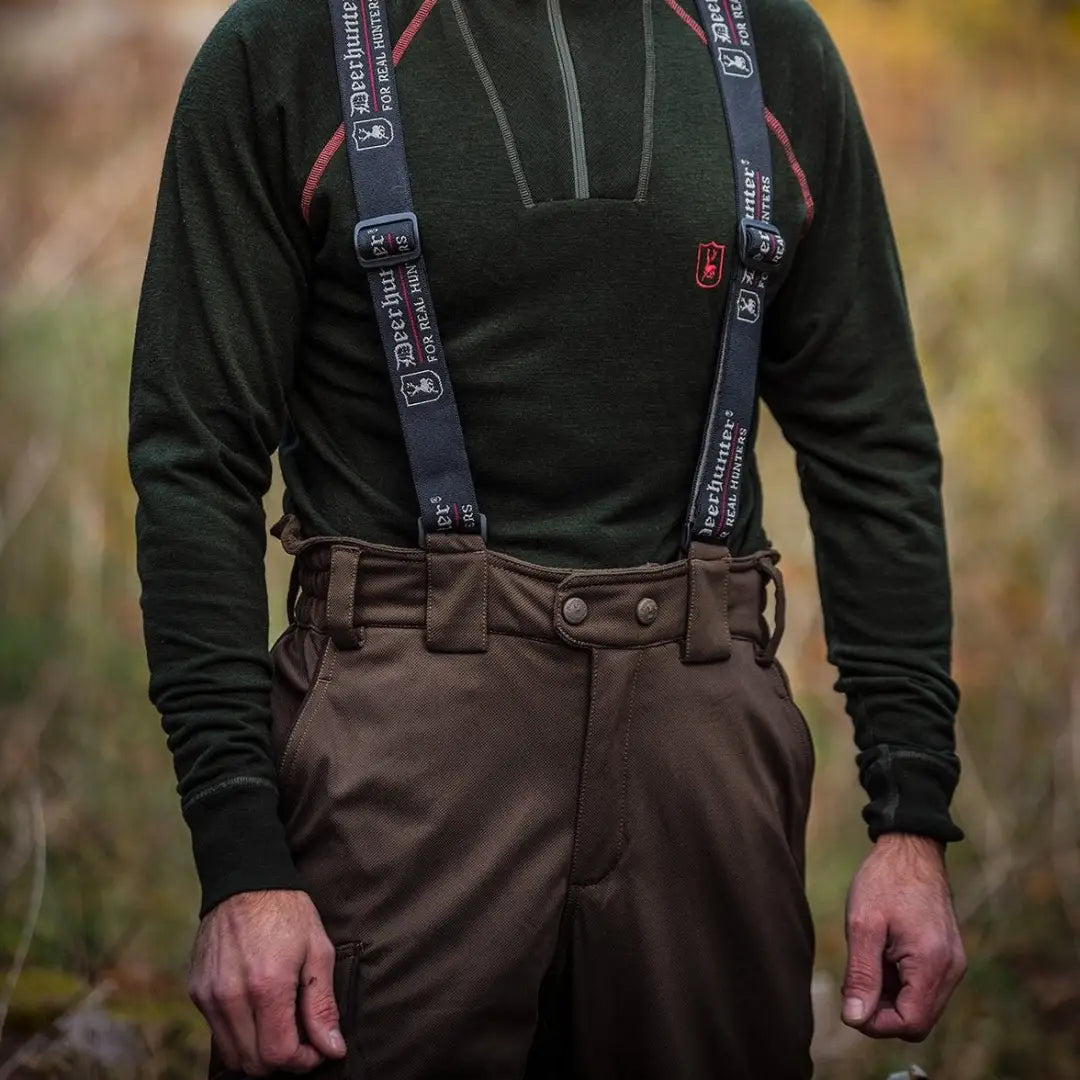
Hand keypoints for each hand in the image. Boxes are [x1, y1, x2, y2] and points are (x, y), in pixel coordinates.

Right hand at [188, 889, 346, 1075]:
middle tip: (301, 1040)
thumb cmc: (288, 912)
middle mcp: (231, 996)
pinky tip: (258, 1010)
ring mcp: (209, 996)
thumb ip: (322, 1005)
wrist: (245, 880)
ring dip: (259, 1051)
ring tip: (281, 1025)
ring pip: (232, 1054)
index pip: (278, 1054)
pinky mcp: (197, 992)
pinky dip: (240, 1034)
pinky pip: (218, 1033)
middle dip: (282, 1060)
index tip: (316, 1049)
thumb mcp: (318, 950)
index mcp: (267, 985)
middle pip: (253, 1062)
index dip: (302, 1061)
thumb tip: (331, 1049)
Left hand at [841, 833, 965, 1040]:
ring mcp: (952, 963)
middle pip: (917, 1020)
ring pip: (921, 1005)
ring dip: (890, 996)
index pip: (911, 1024)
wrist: (911, 848)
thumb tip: (854, 1018)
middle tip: (855, 981)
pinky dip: (900, 982)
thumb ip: (861, 975)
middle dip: (883, 1011)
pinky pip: (924, 987)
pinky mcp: (948, 956)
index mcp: (932, 963)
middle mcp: (951, 969)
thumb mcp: (863, 925)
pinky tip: (881, 956)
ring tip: (867, 961)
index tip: (852, 999)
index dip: (877, 1023)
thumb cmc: (884, 880)